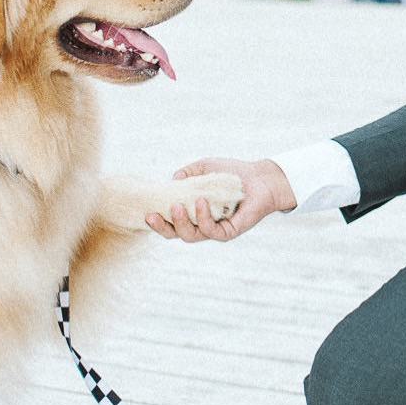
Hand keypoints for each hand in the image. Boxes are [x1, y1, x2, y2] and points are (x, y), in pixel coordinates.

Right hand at [146, 158, 296, 242]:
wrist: (260, 178)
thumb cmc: (232, 174)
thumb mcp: (205, 168)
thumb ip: (187, 174)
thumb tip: (172, 181)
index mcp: (192, 213)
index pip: (171, 223)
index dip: (157, 221)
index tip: (146, 212)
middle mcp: (202, 225)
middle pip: (177, 234)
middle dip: (162, 227)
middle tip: (152, 214)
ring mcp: (215, 230)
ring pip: (191, 236)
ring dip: (181, 222)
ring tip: (177, 206)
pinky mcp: (229, 232)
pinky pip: (212, 231)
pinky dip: (203, 218)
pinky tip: (201, 202)